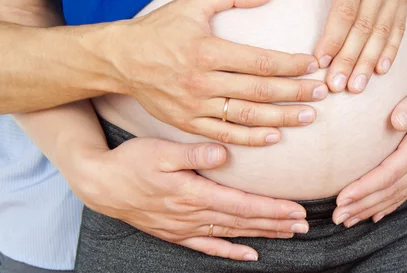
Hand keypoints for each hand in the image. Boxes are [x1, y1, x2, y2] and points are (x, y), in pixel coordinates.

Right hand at [67, 138, 308, 261]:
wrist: (101, 184)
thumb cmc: (132, 162)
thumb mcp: (160, 151)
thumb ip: (193, 154)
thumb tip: (224, 154)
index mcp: (193, 193)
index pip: (242, 204)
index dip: (271, 208)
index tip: (296, 209)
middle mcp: (192, 215)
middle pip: (243, 222)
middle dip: (276, 223)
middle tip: (304, 224)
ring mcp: (184, 228)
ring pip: (231, 234)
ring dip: (262, 234)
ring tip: (288, 234)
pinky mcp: (176, 233)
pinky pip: (209, 247)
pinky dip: (231, 252)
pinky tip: (250, 255)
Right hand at [111, 0, 328, 145]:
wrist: (120, 59)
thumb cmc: (159, 28)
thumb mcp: (191, 0)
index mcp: (206, 50)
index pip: (259, 61)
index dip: (290, 64)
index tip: (314, 64)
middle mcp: (202, 81)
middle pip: (259, 92)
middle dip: (295, 92)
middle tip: (323, 92)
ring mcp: (194, 106)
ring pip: (246, 117)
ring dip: (281, 119)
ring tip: (309, 117)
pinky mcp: (187, 123)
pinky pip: (224, 135)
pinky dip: (250, 138)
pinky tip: (274, 137)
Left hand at [274, 0, 406, 93]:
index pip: (345, 8)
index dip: (333, 38)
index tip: (320, 62)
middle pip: (365, 26)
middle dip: (351, 59)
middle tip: (338, 85)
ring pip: (384, 31)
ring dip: (370, 61)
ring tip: (356, 87)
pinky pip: (399, 27)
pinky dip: (390, 51)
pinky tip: (381, 71)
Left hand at [332, 56, 406, 226]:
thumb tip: (396, 122)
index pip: (390, 172)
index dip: (366, 188)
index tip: (342, 198)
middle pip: (391, 189)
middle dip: (363, 205)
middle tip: (337, 217)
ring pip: (398, 193)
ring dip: (372, 208)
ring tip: (348, 220)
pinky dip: (390, 203)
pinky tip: (375, 214)